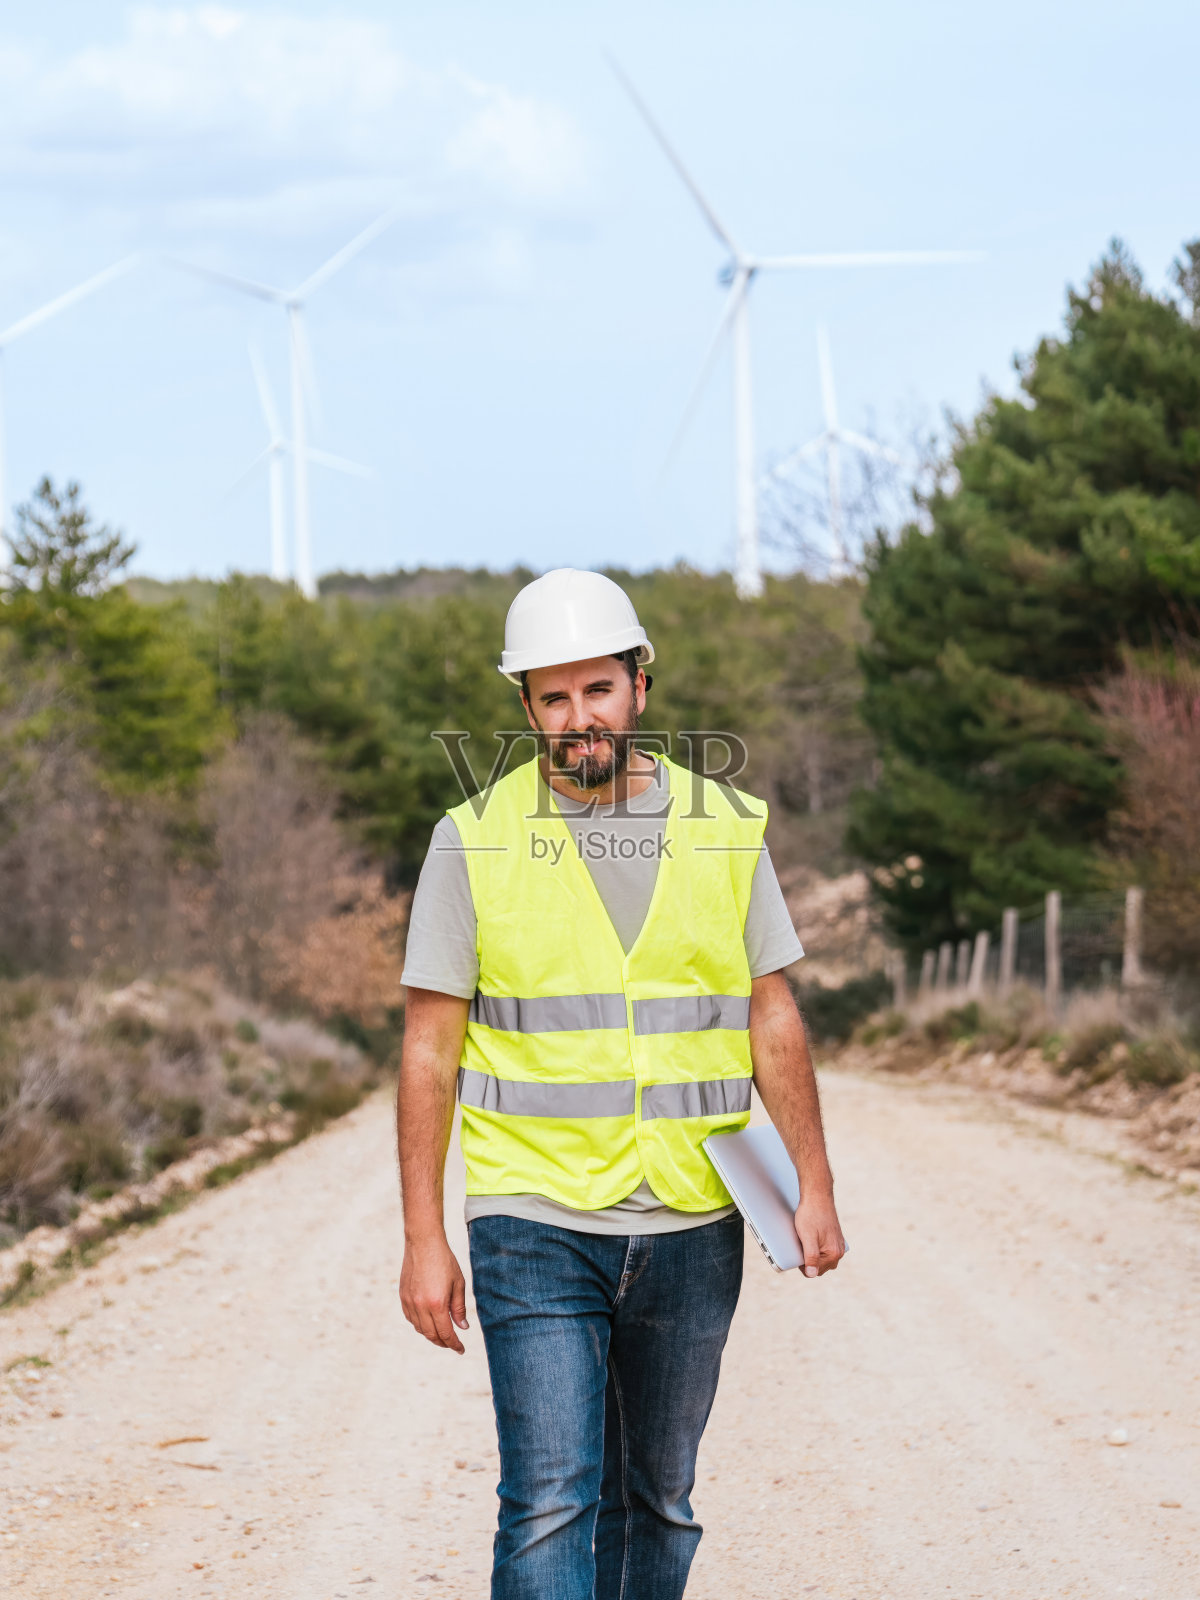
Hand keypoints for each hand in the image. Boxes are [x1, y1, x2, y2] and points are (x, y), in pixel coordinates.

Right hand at [400, 1232, 468, 1351]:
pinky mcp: (403, 1296)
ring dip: (431, 1335)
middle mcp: (420, 1306)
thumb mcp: (458, 1283)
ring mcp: (409, 1302)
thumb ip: (459, 1308)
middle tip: (453, 1344)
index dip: (454, 1344)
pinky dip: (420, 1325)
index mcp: (437, 1303)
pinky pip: (411, 1318)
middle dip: (443, 1343)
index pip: (446, 1333)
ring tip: (442, 1334)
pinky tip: (428, 1322)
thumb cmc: (444, 1261)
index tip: (461, 1350)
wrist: (423, 1243)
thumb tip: (462, 1327)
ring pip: (420, 1329)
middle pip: (431, 1335)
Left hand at [794, 1191, 845, 1278]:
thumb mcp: (807, 1237)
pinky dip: (818, 1247)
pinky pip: (825, 1250)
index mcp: (833, 1253)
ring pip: (823, 1259)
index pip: (815, 1271)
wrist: (817, 1195)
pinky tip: (812, 1238)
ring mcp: (838, 1244)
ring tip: (806, 1240)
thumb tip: (812, 1274)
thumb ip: (811, 1257)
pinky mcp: (836, 1238)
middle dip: (809, 1260)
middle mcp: (839, 1251)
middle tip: (801, 1245)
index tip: (797, 1252)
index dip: (803, 1265)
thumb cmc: (811, 1215)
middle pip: (820, 1267)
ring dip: (814, 1254)